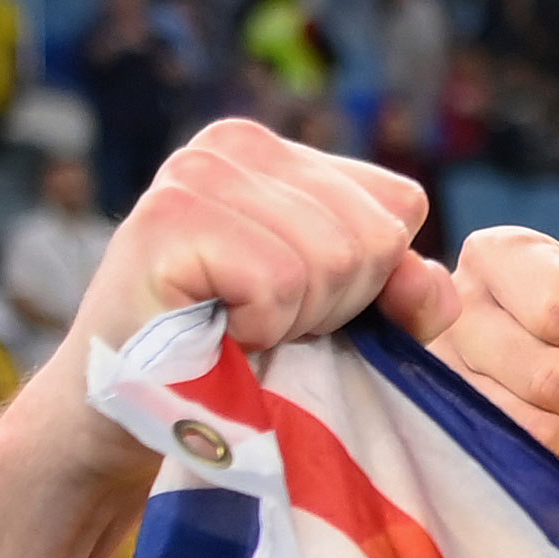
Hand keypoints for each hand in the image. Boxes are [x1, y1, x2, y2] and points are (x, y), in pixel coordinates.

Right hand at [33, 120, 451, 494]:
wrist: (131, 414)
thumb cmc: (238, 357)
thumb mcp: (339, 315)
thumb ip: (403, 292)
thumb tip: (428, 282)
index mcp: (280, 153)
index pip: (399, 206)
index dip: (371, 282)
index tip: (300, 306)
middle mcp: (236, 143)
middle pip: (374, 236)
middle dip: (335, 305)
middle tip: (262, 322)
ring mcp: (196, 173)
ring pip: (334, 258)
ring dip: (295, 320)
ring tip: (237, 325)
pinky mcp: (168, 219)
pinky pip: (280, 282)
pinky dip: (261, 327)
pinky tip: (216, 328)